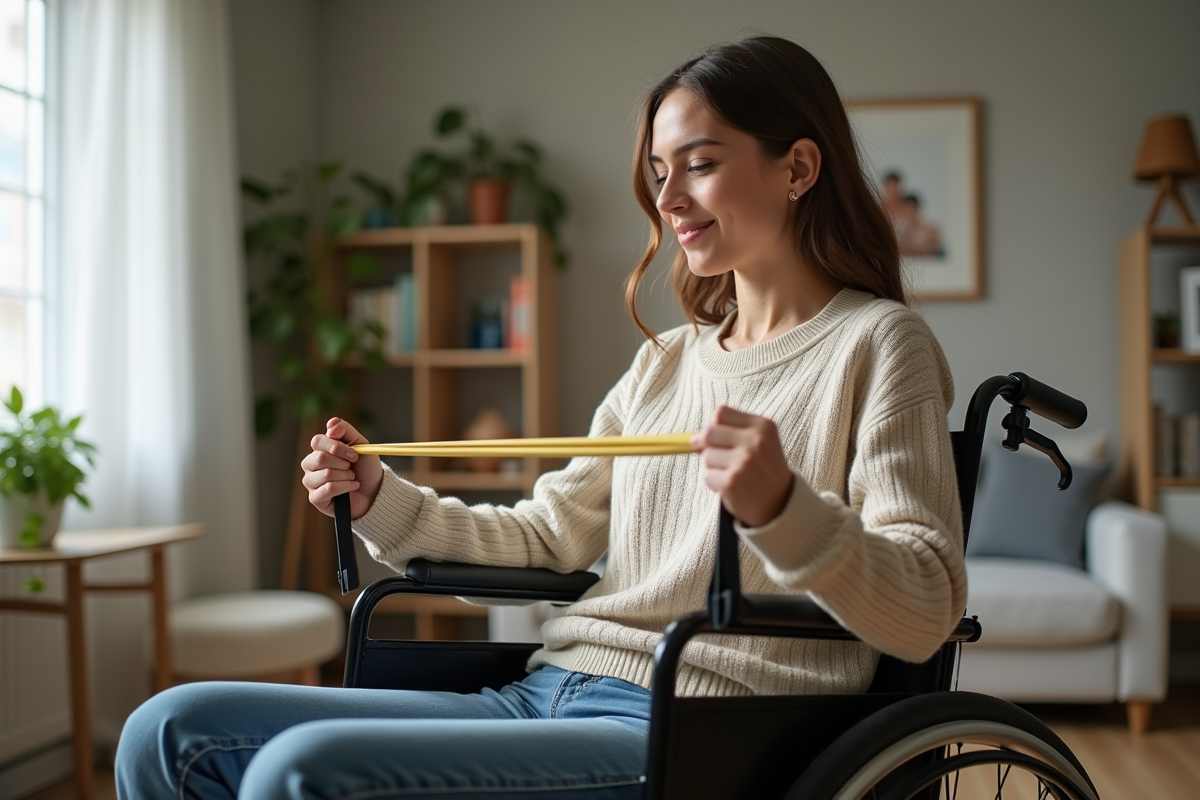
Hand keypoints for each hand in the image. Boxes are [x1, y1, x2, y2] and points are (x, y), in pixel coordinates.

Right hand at [301, 417, 383, 518]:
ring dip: (346, 476)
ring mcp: (311, 481)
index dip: (338, 448)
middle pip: (320, 458)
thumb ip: (345, 429)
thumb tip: (330, 424)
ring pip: (326, 475)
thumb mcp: (360, 443)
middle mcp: (311, 464)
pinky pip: (328, 489)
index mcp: (319, 449)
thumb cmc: (365, 467)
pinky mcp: (315, 498)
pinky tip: (351, 487)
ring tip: (352, 478)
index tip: (354, 455)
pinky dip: (345, 487)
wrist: (374, 490)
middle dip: (344, 463)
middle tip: (352, 467)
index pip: (317, 442)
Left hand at [692, 406, 793, 527]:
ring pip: (706, 456)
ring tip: (733, 473)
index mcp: (763, 427)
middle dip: (709, 446)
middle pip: (709, 432)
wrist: (779, 503)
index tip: (718, 438)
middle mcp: (755, 442)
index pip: (721, 413)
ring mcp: (743, 462)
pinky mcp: (732, 482)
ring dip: (714, 466)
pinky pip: (708, 476)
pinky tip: (732, 486)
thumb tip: (695, 437)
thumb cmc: (764, 469)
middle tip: (723, 458)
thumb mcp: (760, 441)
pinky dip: (716, 483)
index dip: (714, 426)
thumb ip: (732, 431)